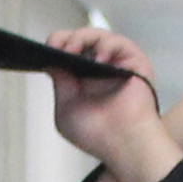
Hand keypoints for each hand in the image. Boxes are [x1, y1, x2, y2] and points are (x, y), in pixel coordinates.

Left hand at [47, 26, 166, 154]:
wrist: (124, 146)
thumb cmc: (99, 135)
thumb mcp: (66, 109)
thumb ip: (59, 84)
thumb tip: (51, 62)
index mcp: (84, 79)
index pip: (68, 51)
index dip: (57, 44)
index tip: (47, 48)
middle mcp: (100, 69)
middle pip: (82, 39)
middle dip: (66, 38)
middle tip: (58, 47)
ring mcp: (117, 64)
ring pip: (99, 36)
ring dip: (82, 37)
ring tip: (73, 49)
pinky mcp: (134, 61)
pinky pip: (119, 42)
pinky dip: (107, 46)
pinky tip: (99, 59)